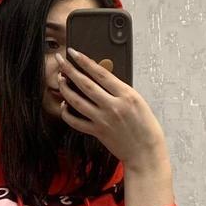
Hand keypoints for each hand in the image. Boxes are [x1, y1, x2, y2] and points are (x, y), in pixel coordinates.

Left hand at [55, 48, 165, 166]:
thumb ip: (120, 90)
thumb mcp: (138, 101)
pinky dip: (67, 113)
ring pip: (76, 101)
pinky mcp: (97, 132)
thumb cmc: (146, 126)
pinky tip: (64, 105)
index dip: (85, 61)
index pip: (101, 73)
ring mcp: (103, 119)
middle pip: (85, 84)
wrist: (145, 152)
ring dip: (65, 89)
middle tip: (60, 61)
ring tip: (60, 80)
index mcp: (126, 95)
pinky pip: (76, 121)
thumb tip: (102, 78)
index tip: (74, 53)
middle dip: (69, 70)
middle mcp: (113, 106)